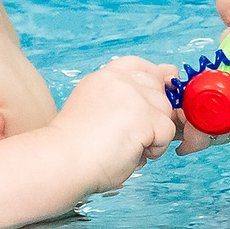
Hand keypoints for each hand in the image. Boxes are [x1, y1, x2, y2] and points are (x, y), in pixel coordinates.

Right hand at [50, 56, 181, 189]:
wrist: (62, 162)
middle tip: (127, 136)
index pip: (139, 66)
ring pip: (166, 112)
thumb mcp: (96, 110)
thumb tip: (164, 81)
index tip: (143, 106)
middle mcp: (119, 81)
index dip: (151, 83)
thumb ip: (123, 98)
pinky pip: (168, 132)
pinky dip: (154, 149)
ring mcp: (133, 96)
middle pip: (158, 90)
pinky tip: (130, 153)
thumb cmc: (77, 148)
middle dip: (153, 116)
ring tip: (125, 146)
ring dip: (153, 135)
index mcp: (104, 78)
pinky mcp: (145, 116)